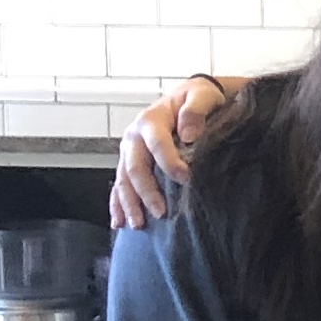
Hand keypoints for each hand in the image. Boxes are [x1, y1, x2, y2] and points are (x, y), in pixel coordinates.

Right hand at [109, 74, 229, 228]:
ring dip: (129, 202)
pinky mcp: (129, 161)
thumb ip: (196, 111)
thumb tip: (190, 134)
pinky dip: (118, 203)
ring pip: (123, 179)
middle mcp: (134, 136)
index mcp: (151, 120)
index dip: (168, 161)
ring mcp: (129, 150)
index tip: (184, 179)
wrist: (187, 96)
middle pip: (135, 166)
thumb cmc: (197, 98)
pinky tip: (119, 222)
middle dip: (146, 191)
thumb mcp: (202, 96)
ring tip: (138, 224)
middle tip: (160, 212)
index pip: (157, 143)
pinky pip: (119, 184)